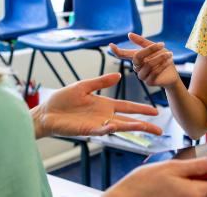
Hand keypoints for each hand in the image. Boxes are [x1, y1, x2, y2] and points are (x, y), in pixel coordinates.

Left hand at [31, 73, 162, 138]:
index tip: (156, 111)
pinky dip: (108, 129)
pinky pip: (101, 130)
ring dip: (132, 127)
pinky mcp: (87, 130)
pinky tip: (115, 127)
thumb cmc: (62, 99)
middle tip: (160, 130)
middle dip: (145, 125)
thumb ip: (101, 81)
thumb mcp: (83, 86)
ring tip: (145, 127)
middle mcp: (104, 115)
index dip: (142, 109)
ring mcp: (97, 124)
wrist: (46, 112)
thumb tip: (118, 75)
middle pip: (129, 121)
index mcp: (105, 104)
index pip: (128, 107)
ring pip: (119, 127)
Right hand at [104, 156, 206, 196]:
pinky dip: (188, 186)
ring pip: (201, 191)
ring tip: (180, 172)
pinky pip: (190, 195)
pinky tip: (174, 181)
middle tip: (195, 164)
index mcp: (194, 193)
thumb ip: (198, 165)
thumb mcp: (173, 167)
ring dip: (197, 180)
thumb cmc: (145, 183)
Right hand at [109, 33, 179, 88]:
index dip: (117, 51)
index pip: (123, 55)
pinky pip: (154, 72)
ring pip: (148, 65)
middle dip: (150, 49)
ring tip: (169, 54)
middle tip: (161, 44)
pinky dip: (162, 65)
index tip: (111, 45)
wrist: (172, 73)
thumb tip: (129, 34)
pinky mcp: (149, 82)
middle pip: (138, 57)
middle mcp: (137, 67)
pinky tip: (168, 61)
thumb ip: (142, 42)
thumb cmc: (162, 58)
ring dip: (160, 58)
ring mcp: (142, 76)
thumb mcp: (154, 47)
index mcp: (136, 58)